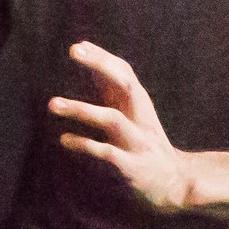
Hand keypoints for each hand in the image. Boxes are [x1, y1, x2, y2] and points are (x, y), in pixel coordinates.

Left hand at [47, 43, 195, 212]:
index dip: (103, 57)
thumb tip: (93, 70)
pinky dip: (85, 145)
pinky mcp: (133, 166)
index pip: (124, 73)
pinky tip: (65, 140)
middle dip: (100, 64)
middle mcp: (142, 119)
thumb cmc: (147, 147)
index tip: (79, 45)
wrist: (177, 183)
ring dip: (82, 109)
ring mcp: (138, 142)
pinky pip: (107, 152)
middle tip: (73, 51)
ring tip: (52, 104)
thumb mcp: (135, 117)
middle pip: (125, 83)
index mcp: (141, 106)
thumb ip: (114, 95)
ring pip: (112, 119)